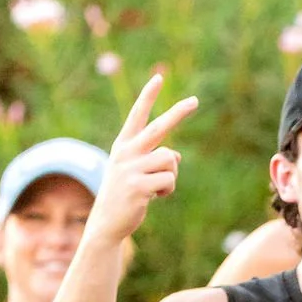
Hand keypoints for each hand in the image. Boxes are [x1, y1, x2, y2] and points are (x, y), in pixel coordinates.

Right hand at [87, 70, 198, 246]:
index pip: (137, 116)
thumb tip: (176, 157)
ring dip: (171, 176)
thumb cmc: (124, 196)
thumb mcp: (136, 174)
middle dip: (178, 113)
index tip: (159, 77)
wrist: (106, 223)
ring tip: (156, 189)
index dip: (147, 96)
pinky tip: (154, 198)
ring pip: (170, 159)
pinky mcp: (138, 186)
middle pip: (158, 128)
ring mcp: (131, 169)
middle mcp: (126, 153)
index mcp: (123, 146)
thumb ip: (153, 161)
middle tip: (195, 101)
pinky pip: (169, 179)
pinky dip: (167, 189)